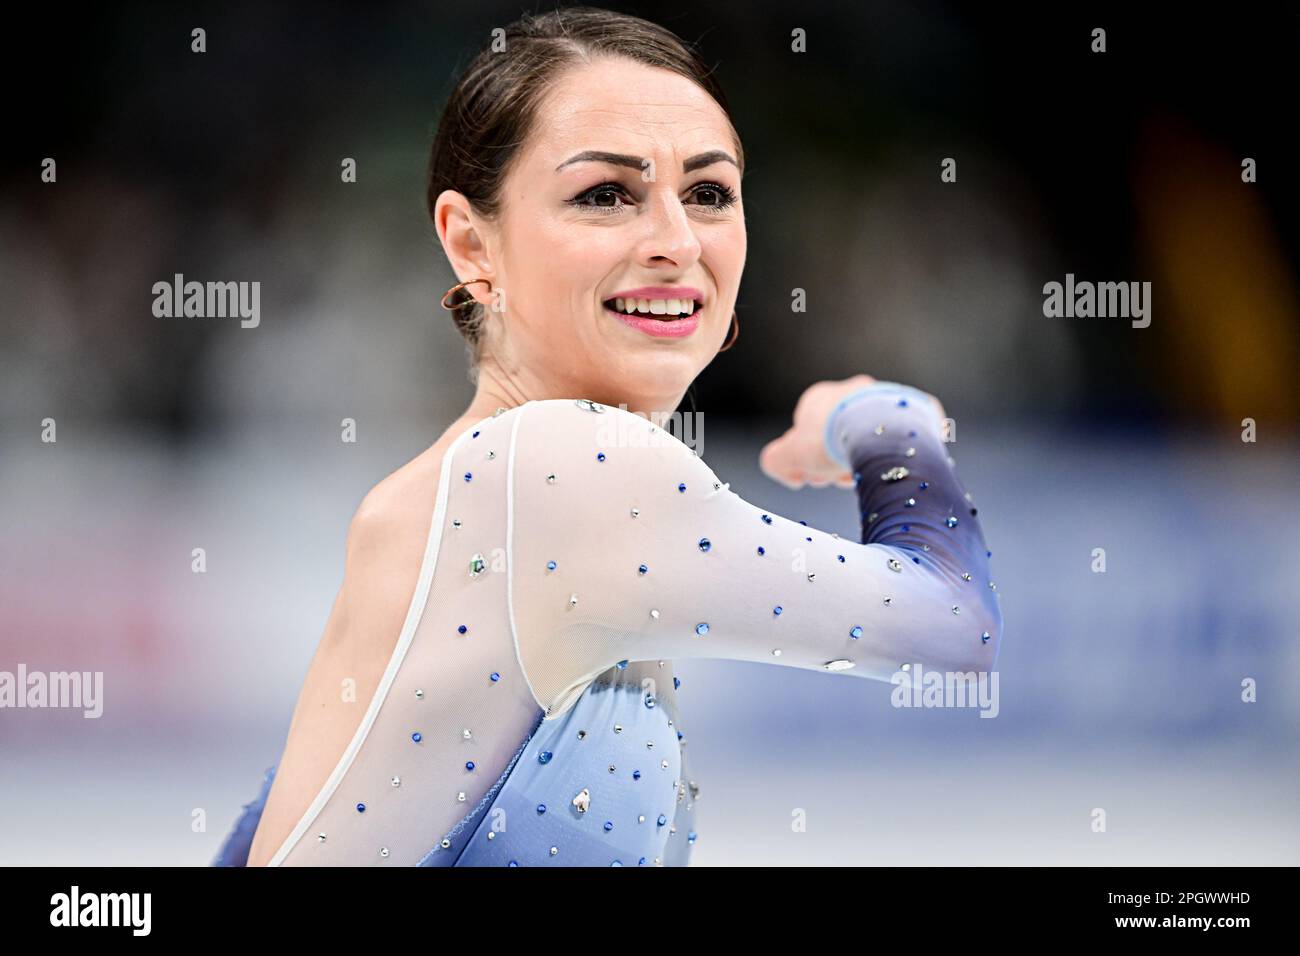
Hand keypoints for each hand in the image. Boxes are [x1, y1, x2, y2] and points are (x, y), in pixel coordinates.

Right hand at [759, 375, 945, 489]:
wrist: (881, 432)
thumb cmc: (832, 442)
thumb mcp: (786, 457)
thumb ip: (776, 462)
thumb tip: (791, 474)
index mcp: (819, 399)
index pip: (807, 433)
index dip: (809, 460)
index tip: (817, 478)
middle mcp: (851, 393)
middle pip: (840, 436)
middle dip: (839, 460)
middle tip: (844, 479)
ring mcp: (883, 399)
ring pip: (871, 437)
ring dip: (868, 458)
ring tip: (870, 476)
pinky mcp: (913, 411)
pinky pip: (900, 437)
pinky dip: (894, 453)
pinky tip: (892, 468)